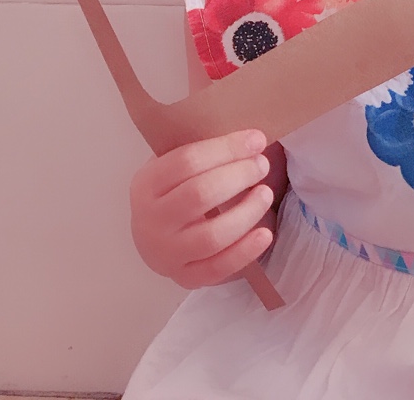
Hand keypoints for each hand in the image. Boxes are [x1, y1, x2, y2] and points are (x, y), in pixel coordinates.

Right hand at [129, 129, 275, 288]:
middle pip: (199, 194)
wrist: (154, 235)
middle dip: (239, 176)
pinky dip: (245, 252)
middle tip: (262, 165)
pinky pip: (218, 269)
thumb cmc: (176, 189)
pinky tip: (266, 234)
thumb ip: (204, 150)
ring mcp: (165, 253)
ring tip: (266, 194)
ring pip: (211, 236)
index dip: (226, 148)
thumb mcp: (175, 165)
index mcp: (146, 183)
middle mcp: (151, 220)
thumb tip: (250, 136)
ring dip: (246, 212)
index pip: (187, 161)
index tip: (257, 139)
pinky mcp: (184, 277)